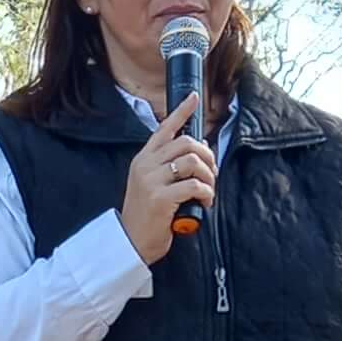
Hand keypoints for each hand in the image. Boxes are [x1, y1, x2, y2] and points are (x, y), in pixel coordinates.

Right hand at [118, 96, 216, 266]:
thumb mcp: (150, 184)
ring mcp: (151, 181)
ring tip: (208, 190)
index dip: (181, 112)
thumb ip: (168, 166)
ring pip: (192, 161)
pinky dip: (206, 193)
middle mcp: (145, 166)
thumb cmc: (146, 215)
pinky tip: (205, 202)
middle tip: (211, 173)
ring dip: (209, 176)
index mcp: (143, 159)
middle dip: (207, 156)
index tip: (194, 97)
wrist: (130, 242)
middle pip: (186, 143)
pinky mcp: (160, 199)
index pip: (164, 128)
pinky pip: (194, 186)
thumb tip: (198, 149)